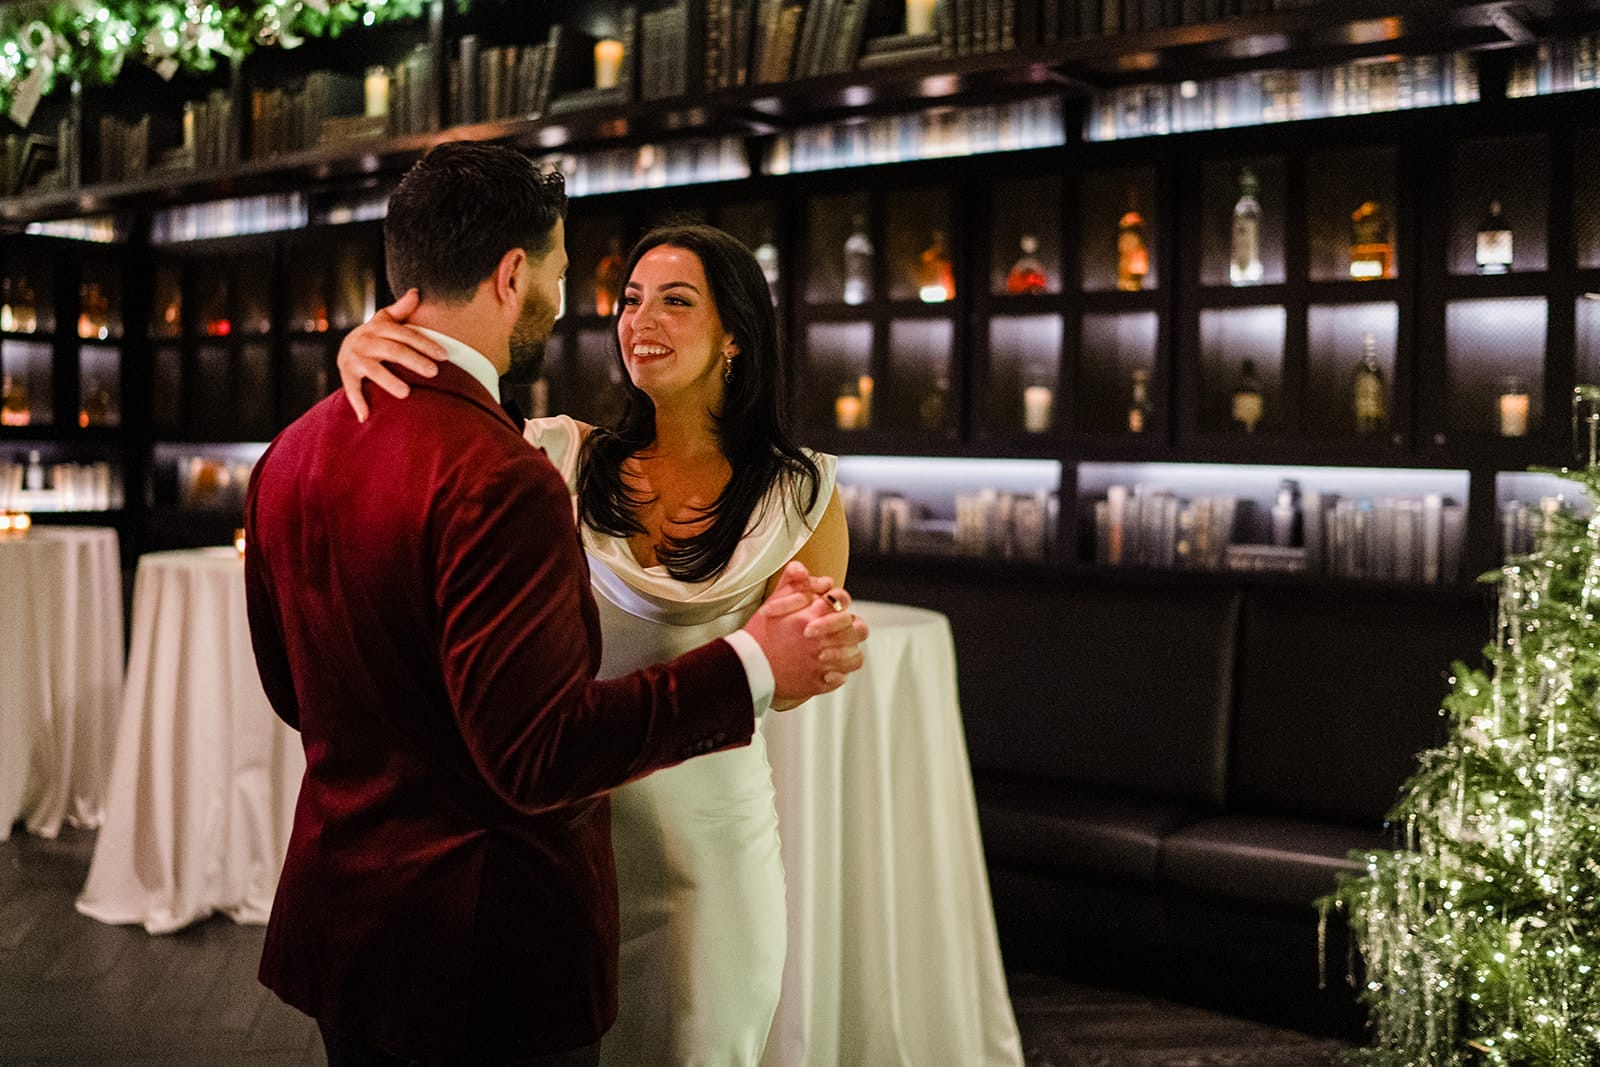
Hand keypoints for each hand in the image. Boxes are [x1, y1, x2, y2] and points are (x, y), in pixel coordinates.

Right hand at [338, 289, 449, 422]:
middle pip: (393, 351)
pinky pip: (352, 389)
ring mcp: (354, 358)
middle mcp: (365, 340)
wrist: (347, 347)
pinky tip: (366, 417)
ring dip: (389, 381)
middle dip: (414, 361)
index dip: (424, 344)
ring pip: (373, 370)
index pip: (405, 335)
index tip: (444, 356)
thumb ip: (402, 310)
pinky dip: (358, 403)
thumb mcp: (387, 320)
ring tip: (407, 394)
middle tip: (434, 373)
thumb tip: (416, 292)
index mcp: (378, 327)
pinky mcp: (346, 374)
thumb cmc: (377, 336)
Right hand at [742, 562, 867, 707]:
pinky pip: (842, 676)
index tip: (834, 607)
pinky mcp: (818, 682)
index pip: (842, 600)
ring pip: (854, 655)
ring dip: (849, 650)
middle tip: (844, 628)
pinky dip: (839, 671)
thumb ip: (790, 582)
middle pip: (857, 629)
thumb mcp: (773, 602)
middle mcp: (821, 638)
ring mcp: (822, 662)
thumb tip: (801, 568)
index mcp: (812, 615)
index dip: (840, 601)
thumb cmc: (759, 634)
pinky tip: (830, 667)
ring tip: (839, 648)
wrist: (748, 667)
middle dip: (852, 627)